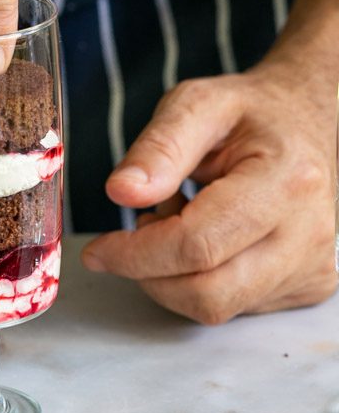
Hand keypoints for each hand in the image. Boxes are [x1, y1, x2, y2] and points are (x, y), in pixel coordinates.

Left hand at [80, 56, 335, 323]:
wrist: (305, 122)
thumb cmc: (249, 113)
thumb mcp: (197, 105)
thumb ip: (157, 148)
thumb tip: (121, 192)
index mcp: (285, 181)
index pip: (198, 245)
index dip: (136, 254)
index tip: (98, 249)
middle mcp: (308, 232)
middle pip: (208, 293)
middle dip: (149, 273)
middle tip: (139, 228)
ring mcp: (312, 265)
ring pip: (217, 307)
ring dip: (174, 274)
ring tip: (179, 218)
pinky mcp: (307, 286)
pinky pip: (234, 306)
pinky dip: (201, 279)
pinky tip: (207, 237)